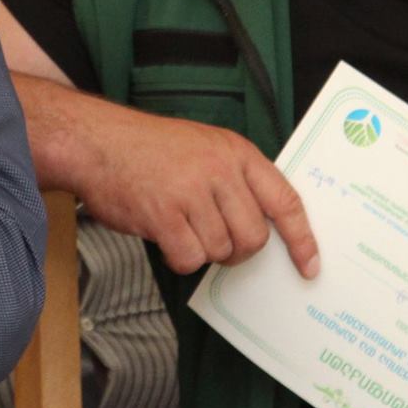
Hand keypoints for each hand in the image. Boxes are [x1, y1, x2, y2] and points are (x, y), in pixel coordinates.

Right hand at [74, 100, 317, 278]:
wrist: (97, 142)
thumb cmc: (148, 148)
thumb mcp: (204, 146)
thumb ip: (236, 179)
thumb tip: (261, 227)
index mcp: (236, 152)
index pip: (285, 200)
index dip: (301, 239)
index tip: (309, 266)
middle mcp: (219, 170)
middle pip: (253, 237)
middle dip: (238, 251)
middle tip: (216, 241)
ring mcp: (192, 192)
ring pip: (220, 250)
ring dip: (201, 249)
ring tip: (179, 225)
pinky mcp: (164, 216)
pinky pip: (189, 258)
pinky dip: (178, 257)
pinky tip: (164, 236)